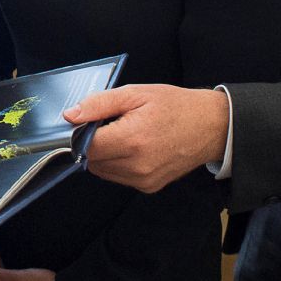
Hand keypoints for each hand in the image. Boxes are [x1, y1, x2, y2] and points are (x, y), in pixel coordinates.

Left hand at [62, 85, 229, 192]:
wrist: (211, 126)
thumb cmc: (176, 106)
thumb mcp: (136, 93)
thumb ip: (99, 104)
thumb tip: (70, 116)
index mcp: (133, 140)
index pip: (86, 146)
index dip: (80, 132)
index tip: (88, 121)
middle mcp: (137, 166)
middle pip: (92, 160)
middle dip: (93, 142)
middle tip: (112, 124)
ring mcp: (144, 180)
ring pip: (102, 171)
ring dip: (104, 154)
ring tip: (125, 134)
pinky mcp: (148, 187)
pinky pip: (118, 176)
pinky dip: (117, 163)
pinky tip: (134, 147)